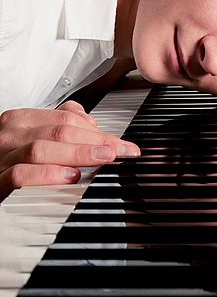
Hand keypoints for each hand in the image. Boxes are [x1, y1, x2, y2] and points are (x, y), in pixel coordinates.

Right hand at [0, 100, 139, 200]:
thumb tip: (90, 121)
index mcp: (19, 121)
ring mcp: (1, 157)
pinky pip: (21, 175)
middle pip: (59, 131)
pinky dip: (48, 174)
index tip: (125, 145)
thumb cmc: (3, 158)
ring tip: (103, 159)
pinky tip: (71, 176)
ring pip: (42, 149)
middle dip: (97, 141)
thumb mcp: (27, 135)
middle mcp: (9, 135)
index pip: (66, 119)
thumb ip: (55, 125)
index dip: (100, 131)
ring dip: (78, 153)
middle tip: (122, 151)